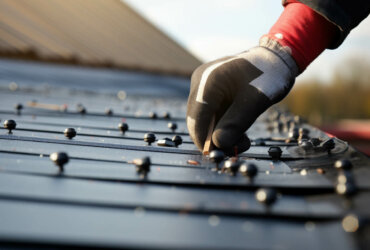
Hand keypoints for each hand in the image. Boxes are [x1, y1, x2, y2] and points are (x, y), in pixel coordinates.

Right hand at [186, 38, 298, 153]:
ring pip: (204, 120)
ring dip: (220, 135)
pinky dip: (223, 128)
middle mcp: (200, 82)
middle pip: (197, 120)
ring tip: (244, 141)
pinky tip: (240, 133)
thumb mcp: (255, 100)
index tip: (218, 154)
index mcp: (208, 80)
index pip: (196, 117)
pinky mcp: (211, 93)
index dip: (203, 139)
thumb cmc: (268, 75)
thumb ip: (236, 122)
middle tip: (236, 150)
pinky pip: (212, 116)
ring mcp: (204, 87)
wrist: (275, 59)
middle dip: (213, 139)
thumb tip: (218, 144)